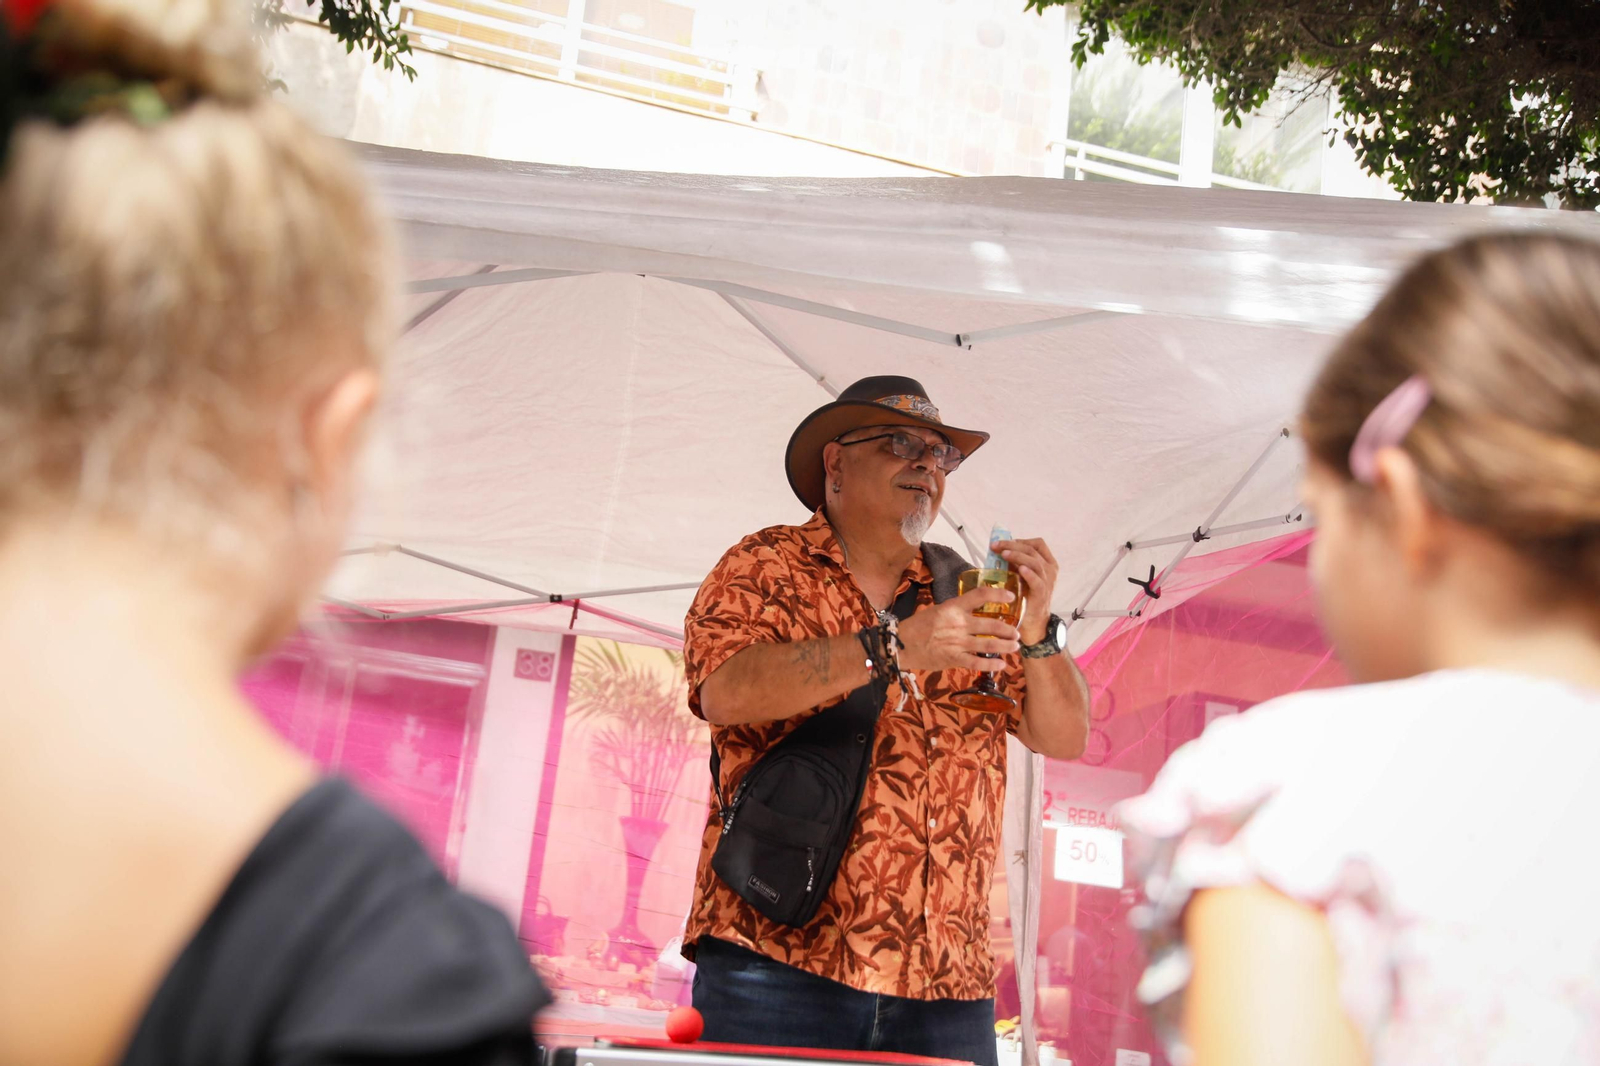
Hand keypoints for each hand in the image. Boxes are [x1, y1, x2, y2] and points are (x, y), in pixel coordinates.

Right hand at [896, 585, 1019, 673]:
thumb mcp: (938, 611)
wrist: (900, 645)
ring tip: (1015, 646)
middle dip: (1009, 629)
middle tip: (1016, 632)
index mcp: (953, 607)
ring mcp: (957, 642)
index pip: (980, 595)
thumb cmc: (918, 627)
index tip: (1011, 596)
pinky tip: (1002, 664)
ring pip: (989, 644)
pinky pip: (978, 663)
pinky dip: (992, 665)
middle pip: (992, 624)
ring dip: (1006, 646)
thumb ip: (956, 611)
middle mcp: (958, 623)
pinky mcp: (954, 659)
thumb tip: (974, 609)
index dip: (998, 594)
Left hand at [993, 537, 1058, 644]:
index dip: (1020, 540)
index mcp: (1047, 563)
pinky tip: (1020, 569)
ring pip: (1035, 562)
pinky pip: (1037, 581)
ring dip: (1018, 556)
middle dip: (1013, 545)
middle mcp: (1050, 570)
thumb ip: (1013, 563)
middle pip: (1033, 550)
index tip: (1003, 542)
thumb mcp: (1020, 576)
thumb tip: (995, 549)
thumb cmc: (1025, 597)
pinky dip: (1029, 574)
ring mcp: (1048, 582)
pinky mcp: (1042, 594)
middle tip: (996, 546)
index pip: (1037, 544)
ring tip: (1004, 554)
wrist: (1032, 622)